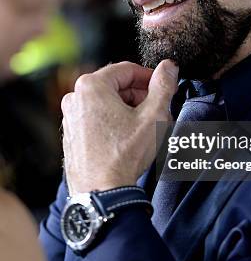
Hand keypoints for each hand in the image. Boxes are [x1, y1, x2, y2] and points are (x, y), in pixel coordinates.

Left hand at [62, 60, 178, 193]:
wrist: (101, 193)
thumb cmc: (124, 156)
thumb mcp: (154, 116)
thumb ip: (164, 86)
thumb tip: (169, 67)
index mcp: (92, 86)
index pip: (127, 69)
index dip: (150, 76)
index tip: (164, 86)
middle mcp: (75, 98)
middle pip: (116, 85)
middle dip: (139, 95)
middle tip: (158, 109)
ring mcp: (71, 118)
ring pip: (107, 103)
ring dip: (128, 109)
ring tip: (145, 126)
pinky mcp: (72, 135)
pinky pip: (96, 118)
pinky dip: (114, 122)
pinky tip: (128, 138)